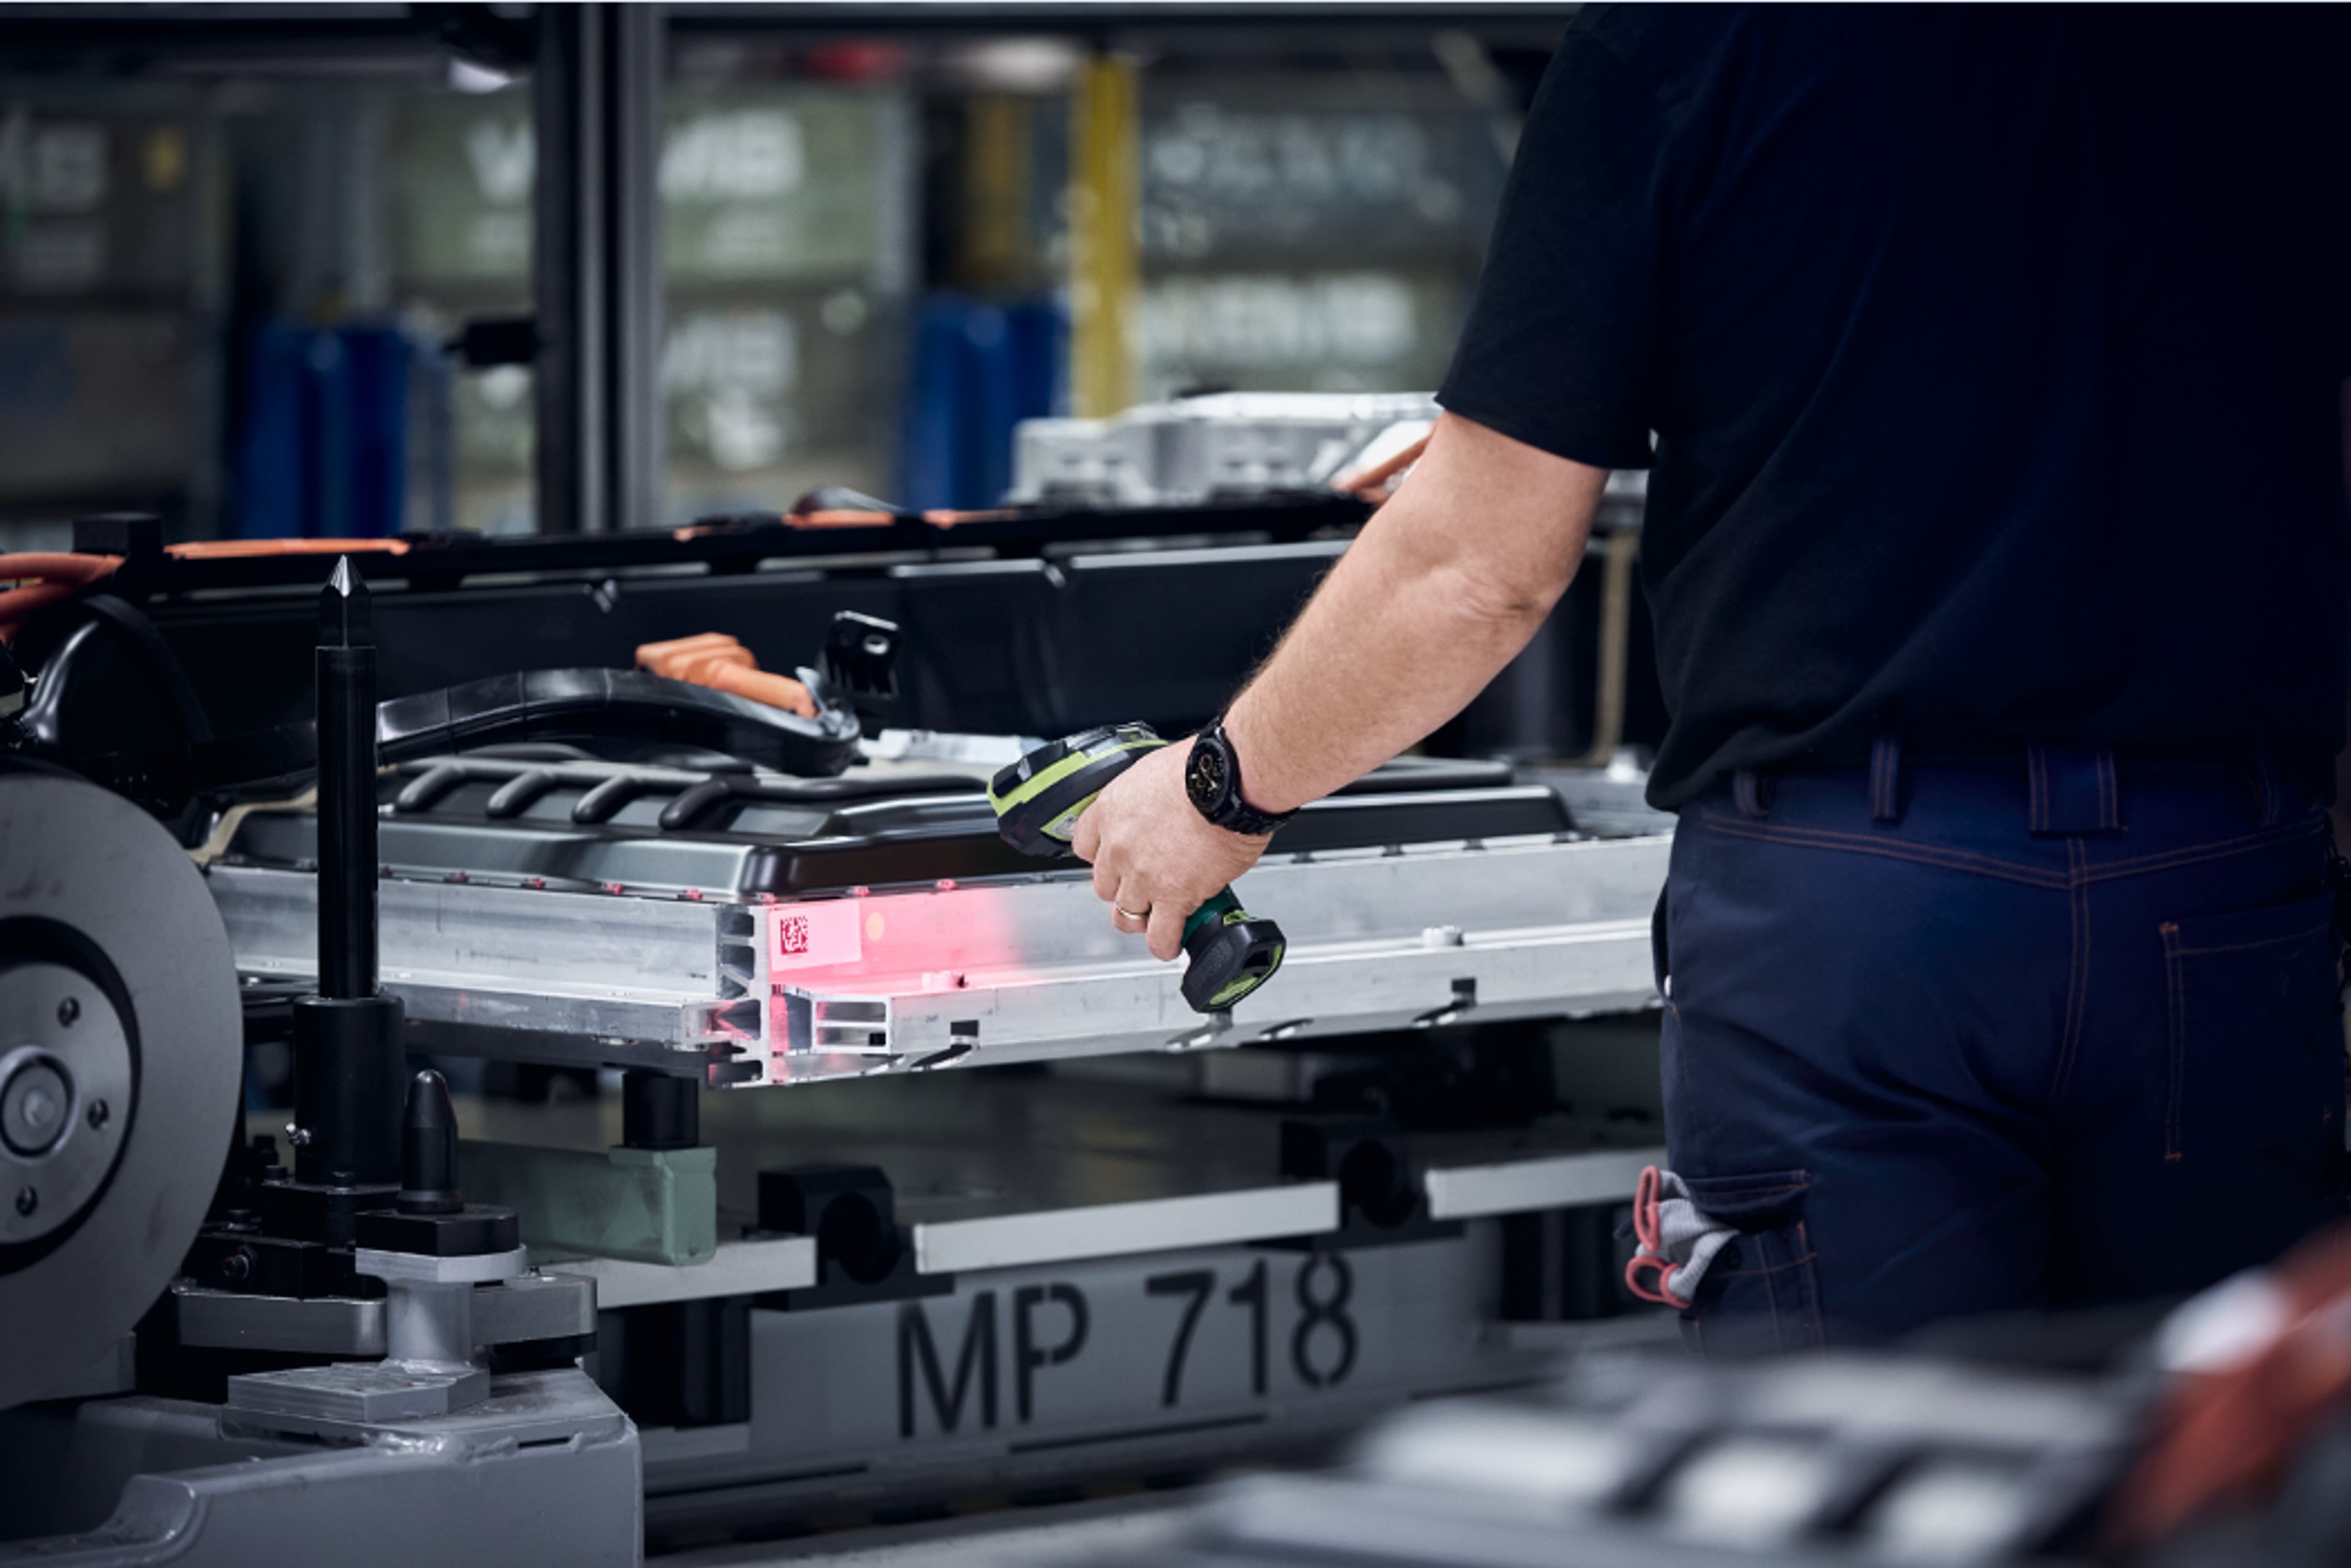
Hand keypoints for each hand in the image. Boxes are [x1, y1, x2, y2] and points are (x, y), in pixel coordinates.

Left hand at [1069, 742, 1272, 961]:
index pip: (1084, 846)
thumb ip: (1147, 799)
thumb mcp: (1157, 772)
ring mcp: (1142, 875)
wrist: (1227, 781)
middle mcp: (1118, 846)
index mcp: (1111, 810)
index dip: (1103, 857)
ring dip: (1141, 917)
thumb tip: (1161, 808)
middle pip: (1104, 885)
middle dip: (1124, 888)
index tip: (1116, 860)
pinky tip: (1173, 940)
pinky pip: (1160, 936)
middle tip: (1147, 885)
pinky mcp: (1173, 897)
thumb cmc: (1203, 768)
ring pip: (1125, 915)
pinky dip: (1165, 943)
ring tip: (1159, 916)